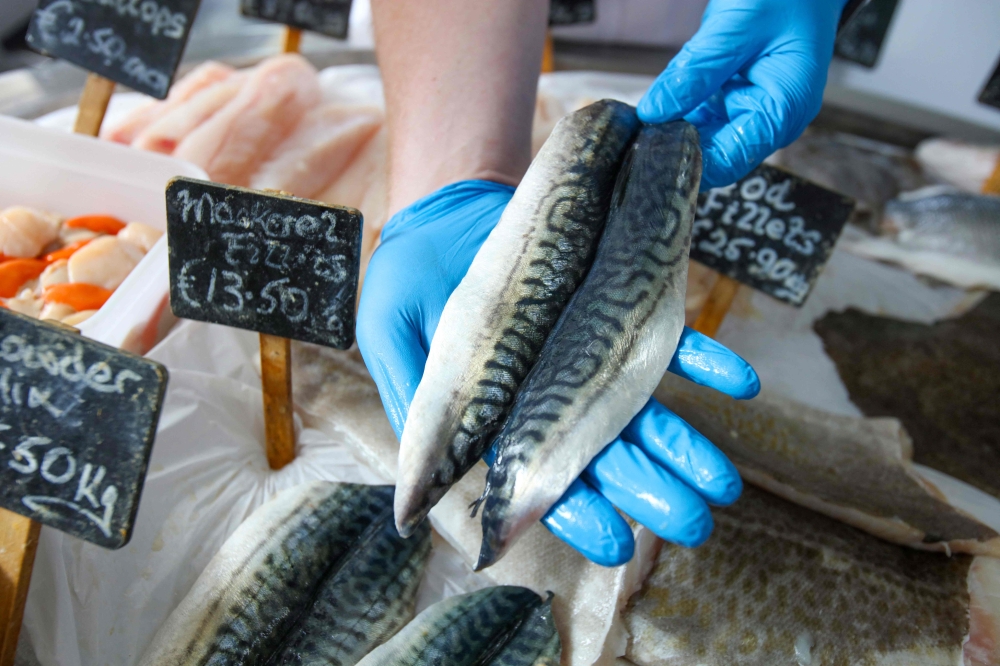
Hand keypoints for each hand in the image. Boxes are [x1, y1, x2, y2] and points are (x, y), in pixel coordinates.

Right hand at [357, 181, 759, 565]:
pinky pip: (665, 333)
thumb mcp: (393, 339)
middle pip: (605, 450)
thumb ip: (414, 415)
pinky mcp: (613, 301)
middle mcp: (553, 392)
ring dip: (685, 444)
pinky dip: (705, 360)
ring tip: (722, 482)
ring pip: (643, 406)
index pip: (541, 474)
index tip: (617, 545)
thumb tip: (409, 507)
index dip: (577, 512)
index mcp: (499, 415)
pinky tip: (740, 383)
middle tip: (693, 525)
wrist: (448, 202)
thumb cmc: (412, 274)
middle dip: (650, 489)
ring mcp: (587, 349)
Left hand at [639, 0, 845, 188]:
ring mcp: (752, 105)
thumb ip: (695, 73)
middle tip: (640, 127)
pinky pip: (700, 107)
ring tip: (652, 105)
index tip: (650, 149)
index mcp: (782, 112)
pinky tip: (667, 89)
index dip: (687, 161)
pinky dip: (681, 100)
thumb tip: (655, 111)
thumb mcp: (738, 28)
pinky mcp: (737, 91)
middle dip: (675, 139)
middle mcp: (769, 117)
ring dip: (674, 119)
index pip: (727, 162)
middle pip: (711, 151)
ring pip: (700, 130)